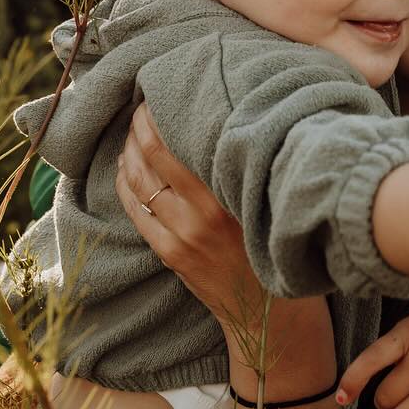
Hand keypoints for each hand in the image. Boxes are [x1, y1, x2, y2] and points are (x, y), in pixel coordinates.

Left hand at [117, 103, 332, 400]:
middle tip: (140, 104)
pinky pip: (136, 209)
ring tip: (132, 131)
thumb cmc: (283, 243)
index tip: (158, 93)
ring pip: (137, 181)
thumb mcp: (271, 198)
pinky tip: (126, 166)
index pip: (173, 144)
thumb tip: (219, 119)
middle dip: (138, 126)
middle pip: (149, 156)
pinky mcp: (169, 254)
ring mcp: (180, 237)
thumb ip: (241, 166)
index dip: (156, 116)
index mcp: (226, 196)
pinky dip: (126, 182)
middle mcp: (199, 215)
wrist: (272, 316)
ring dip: (128, 151)